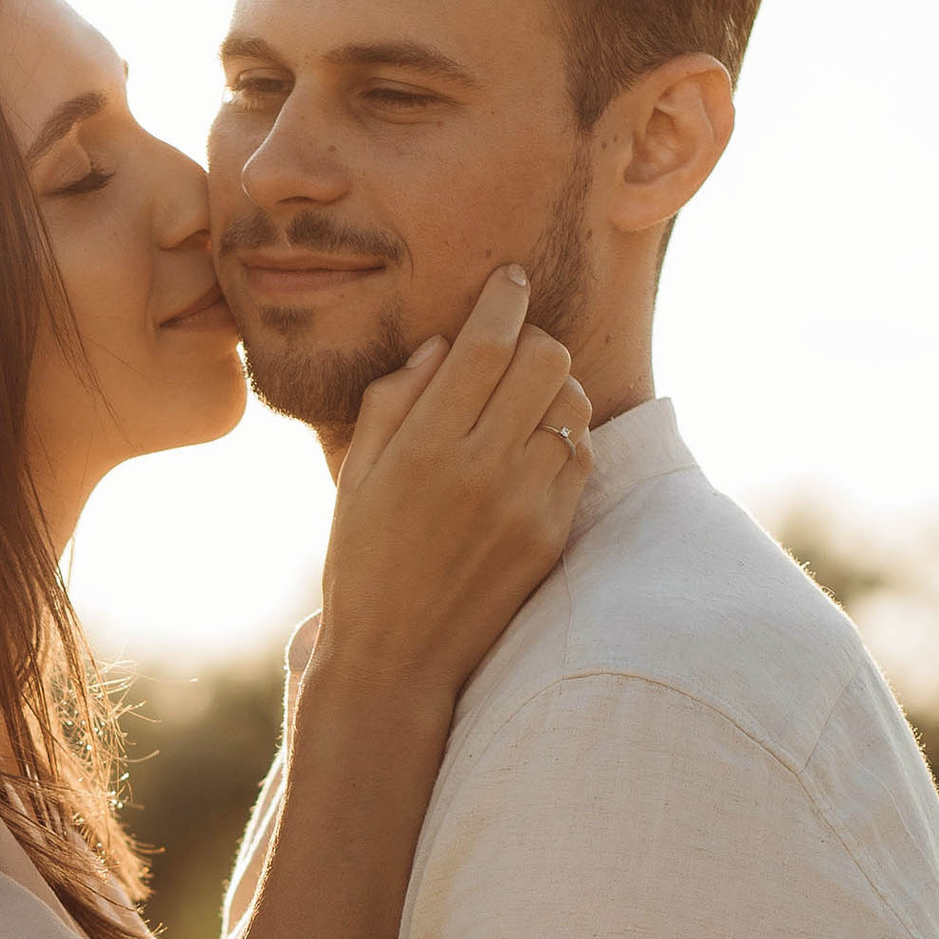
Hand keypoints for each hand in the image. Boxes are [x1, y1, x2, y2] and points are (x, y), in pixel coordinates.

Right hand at [310, 265, 590, 705]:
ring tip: (523, 405)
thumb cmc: (364, 560)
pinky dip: (563, 440)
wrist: (398, 659)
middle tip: (513, 349)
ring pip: (573, 403)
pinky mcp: (552, 534)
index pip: (487, 342)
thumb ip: (393, 400)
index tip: (512, 279)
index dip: (506, 297)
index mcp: (425, 447)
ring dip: (553, 389)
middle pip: (546, 359)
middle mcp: (482, 468)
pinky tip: (530, 454)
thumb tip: (442, 346)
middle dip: (534, 338)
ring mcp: (525, 503)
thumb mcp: (357, 474)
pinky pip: (581, 456)